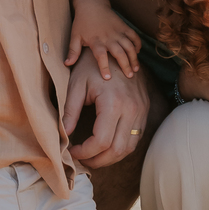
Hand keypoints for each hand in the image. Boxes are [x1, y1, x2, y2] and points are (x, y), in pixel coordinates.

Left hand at [63, 51, 149, 166]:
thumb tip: (64, 134)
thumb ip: (70, 111)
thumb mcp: (76, 84)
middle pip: (117, 150)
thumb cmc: (92, 65)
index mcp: (114, 103)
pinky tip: (107, 147)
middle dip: (97, 160)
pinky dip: (121, 148)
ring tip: (93, 157)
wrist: (115, 48)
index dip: (84, 152)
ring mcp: (141, 111)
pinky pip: (135, 138)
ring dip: (111, 158)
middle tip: (81, 160)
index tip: (72, 152)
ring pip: (129, 148)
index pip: (101, 141)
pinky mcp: (144, 111)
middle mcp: (132, 109)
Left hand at [65, 10, 140, 80]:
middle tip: (129, 76)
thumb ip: (73, 51)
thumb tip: (66, 64)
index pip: (100, 56)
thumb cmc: (82, 22)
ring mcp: (118, 32)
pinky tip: (138, 52)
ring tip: (136, 68)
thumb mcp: (75, 36)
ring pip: (129, 46)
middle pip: (119, 53)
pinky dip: (137, 44)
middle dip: (125, 65)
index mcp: (96, 41)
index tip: (108, 77)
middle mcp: (108, 37)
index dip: (104, 66)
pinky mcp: (124, 26)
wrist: (91, 4)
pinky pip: (134, 36)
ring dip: (134, 57)